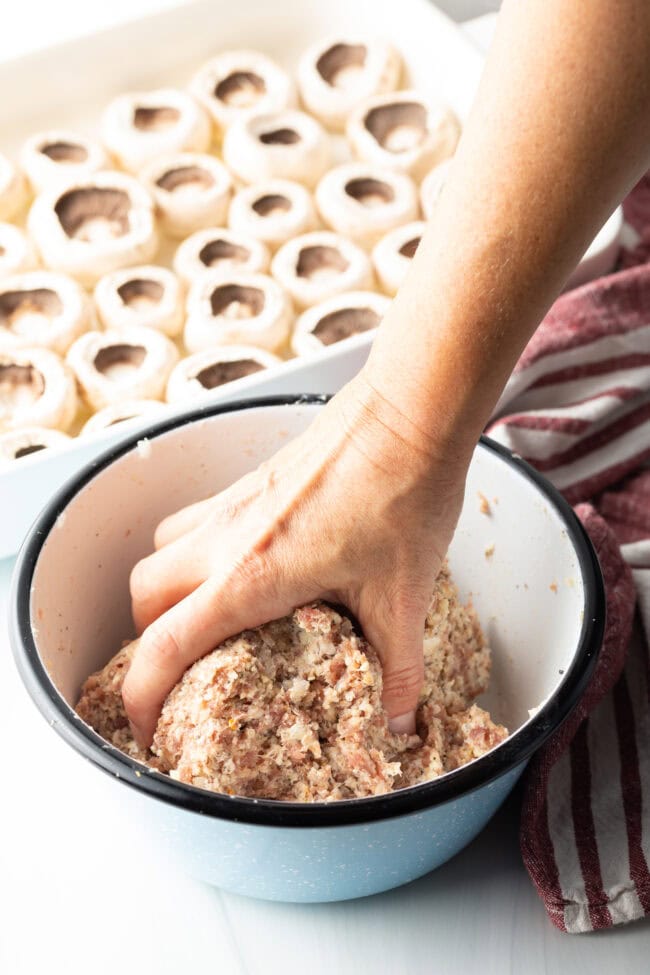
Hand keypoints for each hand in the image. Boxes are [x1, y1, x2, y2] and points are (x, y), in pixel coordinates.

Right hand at [122, 373, 469, 746]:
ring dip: (166, 588)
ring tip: (202, 616)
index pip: (164, 645)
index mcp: (251, 576)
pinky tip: (243, 563)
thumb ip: (398, 669)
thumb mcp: (403, 597)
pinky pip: (194, 519)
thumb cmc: (404, 496)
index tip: (148, 727)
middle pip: (143, 594)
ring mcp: (234, 503)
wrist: (410, 413)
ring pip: (160, 549)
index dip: (142, 696)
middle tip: (183, 669)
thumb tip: (398, 723)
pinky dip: (195, 550)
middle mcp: (226, 536)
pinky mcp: (251, 480)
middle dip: (148, 640)